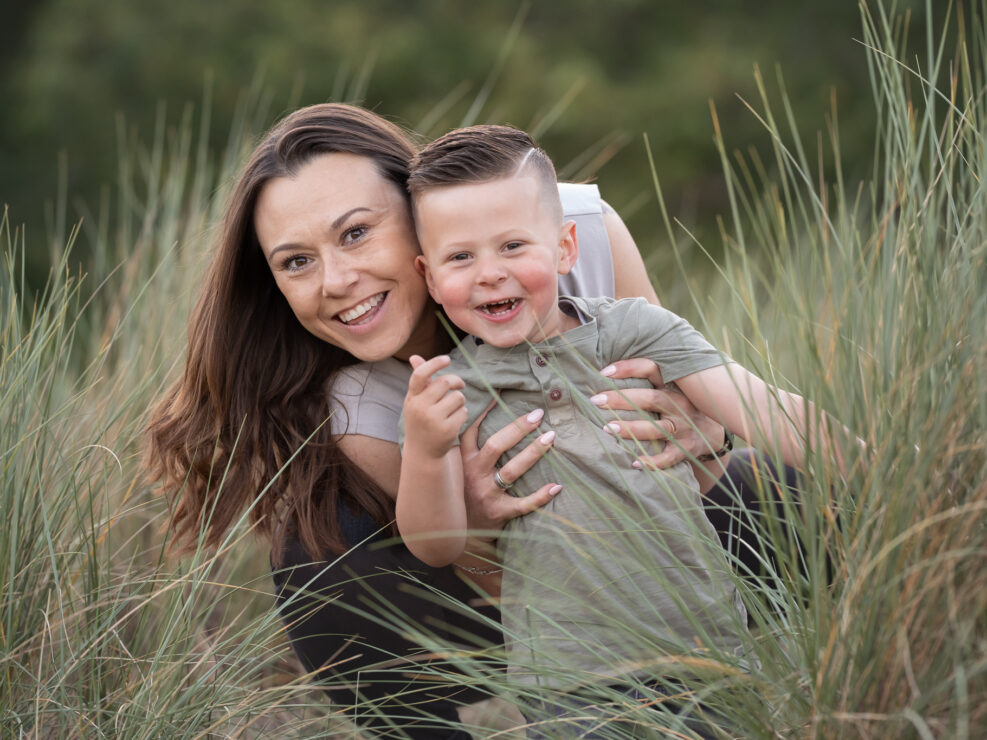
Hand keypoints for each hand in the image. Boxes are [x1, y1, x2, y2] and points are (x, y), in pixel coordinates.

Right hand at [404, 355, 467, 458]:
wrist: (422, 452)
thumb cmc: (420, 420)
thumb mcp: (416, 401)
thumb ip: (420, 380)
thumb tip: (414, 356)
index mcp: (412, 398)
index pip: (419, 375)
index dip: (434, 363)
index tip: (447, 359)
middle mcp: (420, 408)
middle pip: (445, 382)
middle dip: (456, 381)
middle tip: (460, 385)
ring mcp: (433, 420)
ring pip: (458, 398)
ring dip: (459, 400)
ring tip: (452, 409)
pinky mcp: (447, 431)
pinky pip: (464, 412)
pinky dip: (462, 414)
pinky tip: (454, 421)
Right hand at [460, 403, 560, 537]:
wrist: (460, 532)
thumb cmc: (464, 492)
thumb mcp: (460, 468)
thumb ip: (470, 446)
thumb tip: (484, 411)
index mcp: (464, 460)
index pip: (472, 430)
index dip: (485, 410)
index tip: (501, 390)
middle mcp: (473, 474)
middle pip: (496, 445)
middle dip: (518, 428)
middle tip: (538, 414)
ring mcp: (486, 494)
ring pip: (511, 471)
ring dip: (532, 453)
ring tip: (550, 438)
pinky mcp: (498, 512)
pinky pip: (522, 504)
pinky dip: (540, 496)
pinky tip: (557, 486)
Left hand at [591, 358, 726, 468]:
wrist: (712, 433)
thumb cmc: (681, 406)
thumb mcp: (673, 389)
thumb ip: (650, 381)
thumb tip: (607, 371)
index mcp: (675, 386)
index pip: (653, 370)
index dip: (630, 368)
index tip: (604, 371)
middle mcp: (681, 405)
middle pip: (651, 399)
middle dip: (622, 400)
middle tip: (596, 400)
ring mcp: (684, 428)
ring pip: (658, 428)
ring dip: (632, 429)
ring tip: (607, 429)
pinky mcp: (686, 449)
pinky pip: (669, 457)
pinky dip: (653, 462)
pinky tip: (635, 463)